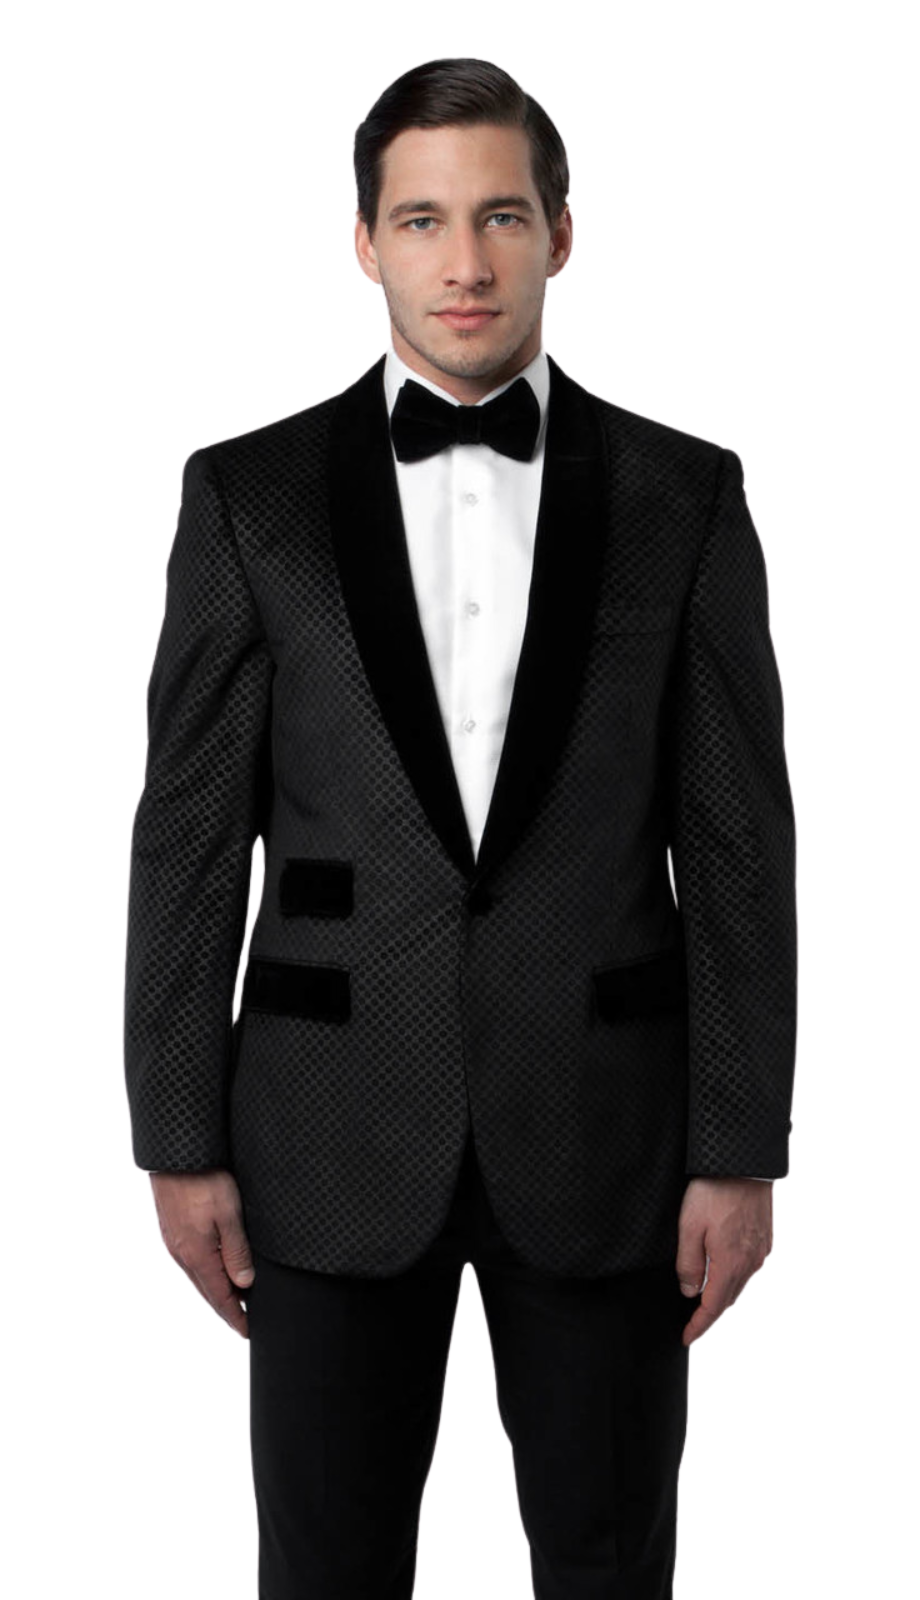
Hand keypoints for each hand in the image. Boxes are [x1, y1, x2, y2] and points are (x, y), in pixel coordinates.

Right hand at [150, 1168, 254, 1337]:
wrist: (176, 1153)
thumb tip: (244, 1285)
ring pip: (198, 1276)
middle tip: (243, 1321)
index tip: (247, 1331)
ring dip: (215, 1290)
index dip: (235, 1317)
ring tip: (234, 1299)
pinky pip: (191, 1261)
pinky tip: (215, 1269)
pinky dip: (205, 1272)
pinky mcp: (172, 1229)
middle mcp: (182, 1254)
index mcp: (197, 1256)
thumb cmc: (203, 1180)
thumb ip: (236, 1252)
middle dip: (226, 1308)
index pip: (219, 1298)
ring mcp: (174, 1242)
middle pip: (207, 1290)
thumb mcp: (230, 1215)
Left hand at [676, 1177, 772, 1345]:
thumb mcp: (688, 1227)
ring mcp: (761, 1250)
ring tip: (703, 1297)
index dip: (698, 1326)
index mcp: (731, 1263)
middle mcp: (750, 1262)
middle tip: (690, 1320)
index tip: (686, 1337)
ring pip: (739, 1283)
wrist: (743, 1162)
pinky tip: (722, 1269)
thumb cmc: (713, 1191)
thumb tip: (689, 1291)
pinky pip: (748, 1266)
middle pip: (728, 1298)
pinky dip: (734, 1275)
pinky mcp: (765, 1237)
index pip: (713, 1307)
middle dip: (709, 1312)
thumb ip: (688, 1264)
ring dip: (722, 1293)